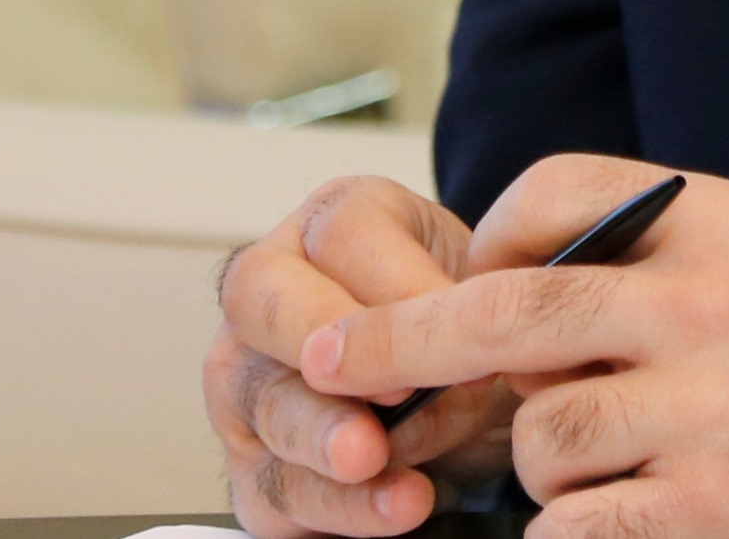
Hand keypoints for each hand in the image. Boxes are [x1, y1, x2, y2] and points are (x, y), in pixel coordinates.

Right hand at [204, 174, 517, 536]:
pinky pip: (275, 487)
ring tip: (373, 458)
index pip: (343, 233)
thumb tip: (463, 362)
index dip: (397, 282)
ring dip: (321, 436)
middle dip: (325, 344)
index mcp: (334, 224)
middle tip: (391, 389)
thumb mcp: (481, 298)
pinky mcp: (254, 461)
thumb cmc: (464, 325)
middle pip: (261, 299)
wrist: (464, 396)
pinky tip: (389, 506)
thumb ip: (467, 316)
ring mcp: (248, 377)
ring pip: (262, 402)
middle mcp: (271, 290)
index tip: (457, 326)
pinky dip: (335, 505)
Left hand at [301, 153, 728, 538]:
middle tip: (326, 359)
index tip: (444, 278)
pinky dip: (572, 529)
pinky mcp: (717, 513)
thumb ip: (656, 239)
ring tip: (597, 465)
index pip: (557, 192)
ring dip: (537, 463)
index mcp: (720, 224)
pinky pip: (580, 527)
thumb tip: (512, 266)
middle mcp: (709, 309)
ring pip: (541, 438)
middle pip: (508, 311)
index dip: (484, 236)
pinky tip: (613, 518)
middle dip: (398, 338)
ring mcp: (712, 417)